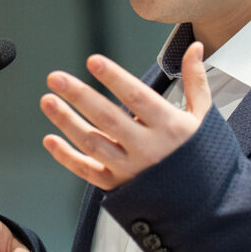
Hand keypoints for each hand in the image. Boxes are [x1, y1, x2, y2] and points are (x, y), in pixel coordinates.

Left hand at [40, 42, 210, 190]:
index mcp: (169, 127)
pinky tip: (49, 140)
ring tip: (47, 100)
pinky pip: (87, 172)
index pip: (137, 97)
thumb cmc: (200, 156)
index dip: (114, 78)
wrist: (203, 205)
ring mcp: (130, 169)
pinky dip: (66, 157)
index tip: (93, 61)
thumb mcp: (203, 118)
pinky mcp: (118, 187)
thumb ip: (195, 81)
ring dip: (66, 122)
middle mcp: (148, 148)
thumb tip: (194, 46)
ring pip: (92, 144)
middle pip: (108, 118)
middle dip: (79, 96)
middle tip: (56, 78)